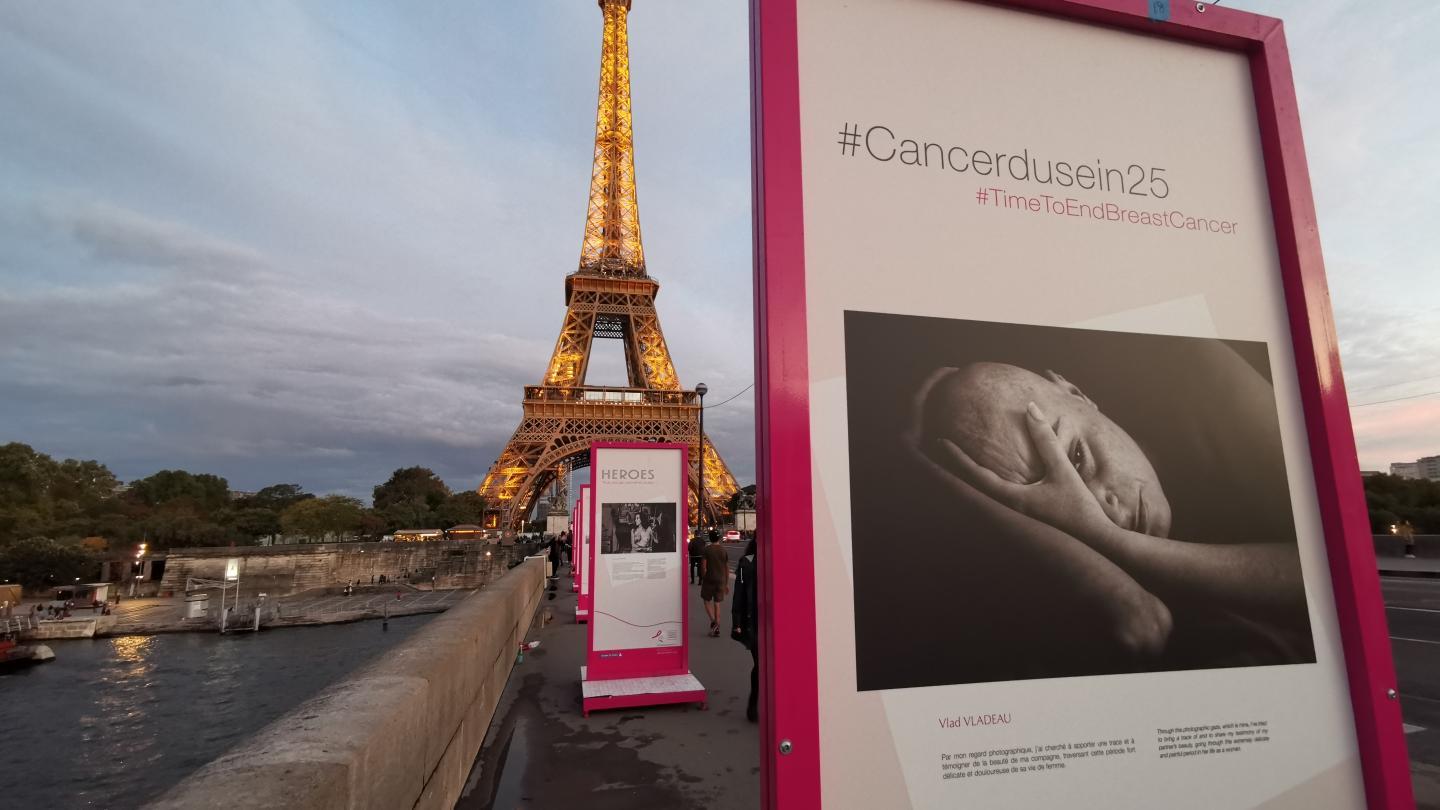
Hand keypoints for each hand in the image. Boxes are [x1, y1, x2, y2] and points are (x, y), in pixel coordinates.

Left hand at [930, 401, 1114, 543]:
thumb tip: (1030, 408)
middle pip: (971, 485)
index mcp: (1011, 499)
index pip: (974, 475)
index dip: (956, 457)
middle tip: (939, 446)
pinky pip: (996, 495)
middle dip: (954, 466)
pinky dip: (984, 481)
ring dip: (967, 475)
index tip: (941, 441)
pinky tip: (986, 474)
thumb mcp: (1061, 469)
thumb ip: (1045, 439)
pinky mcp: (1024, 513)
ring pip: (981, 491)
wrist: (1097, 538)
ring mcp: (1015, 512)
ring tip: (954, 457)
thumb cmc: (1079, 506)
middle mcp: (1008, 507)